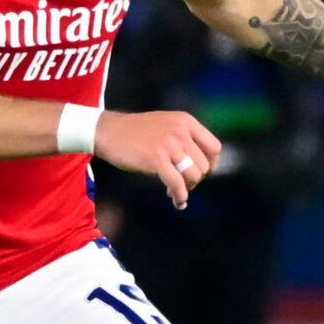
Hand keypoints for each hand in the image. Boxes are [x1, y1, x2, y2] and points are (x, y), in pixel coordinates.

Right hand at [94, 110, 222, 210]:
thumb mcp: (166, 125)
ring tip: (175, 192)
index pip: (214, 147)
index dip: (211, 165)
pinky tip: (176, 201)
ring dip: (187, 189)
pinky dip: (179, 196)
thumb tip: (202, 167)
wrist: (108, 131)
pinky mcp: (156, 158)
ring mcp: (169, 143)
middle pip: (204, 165)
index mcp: (186, 121)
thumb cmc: (135, 133)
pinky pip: (177, 183)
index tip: (200, 174)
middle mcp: (180, 130)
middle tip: (182, 185)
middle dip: (195, 180)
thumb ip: (184, 139)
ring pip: (194, 175)